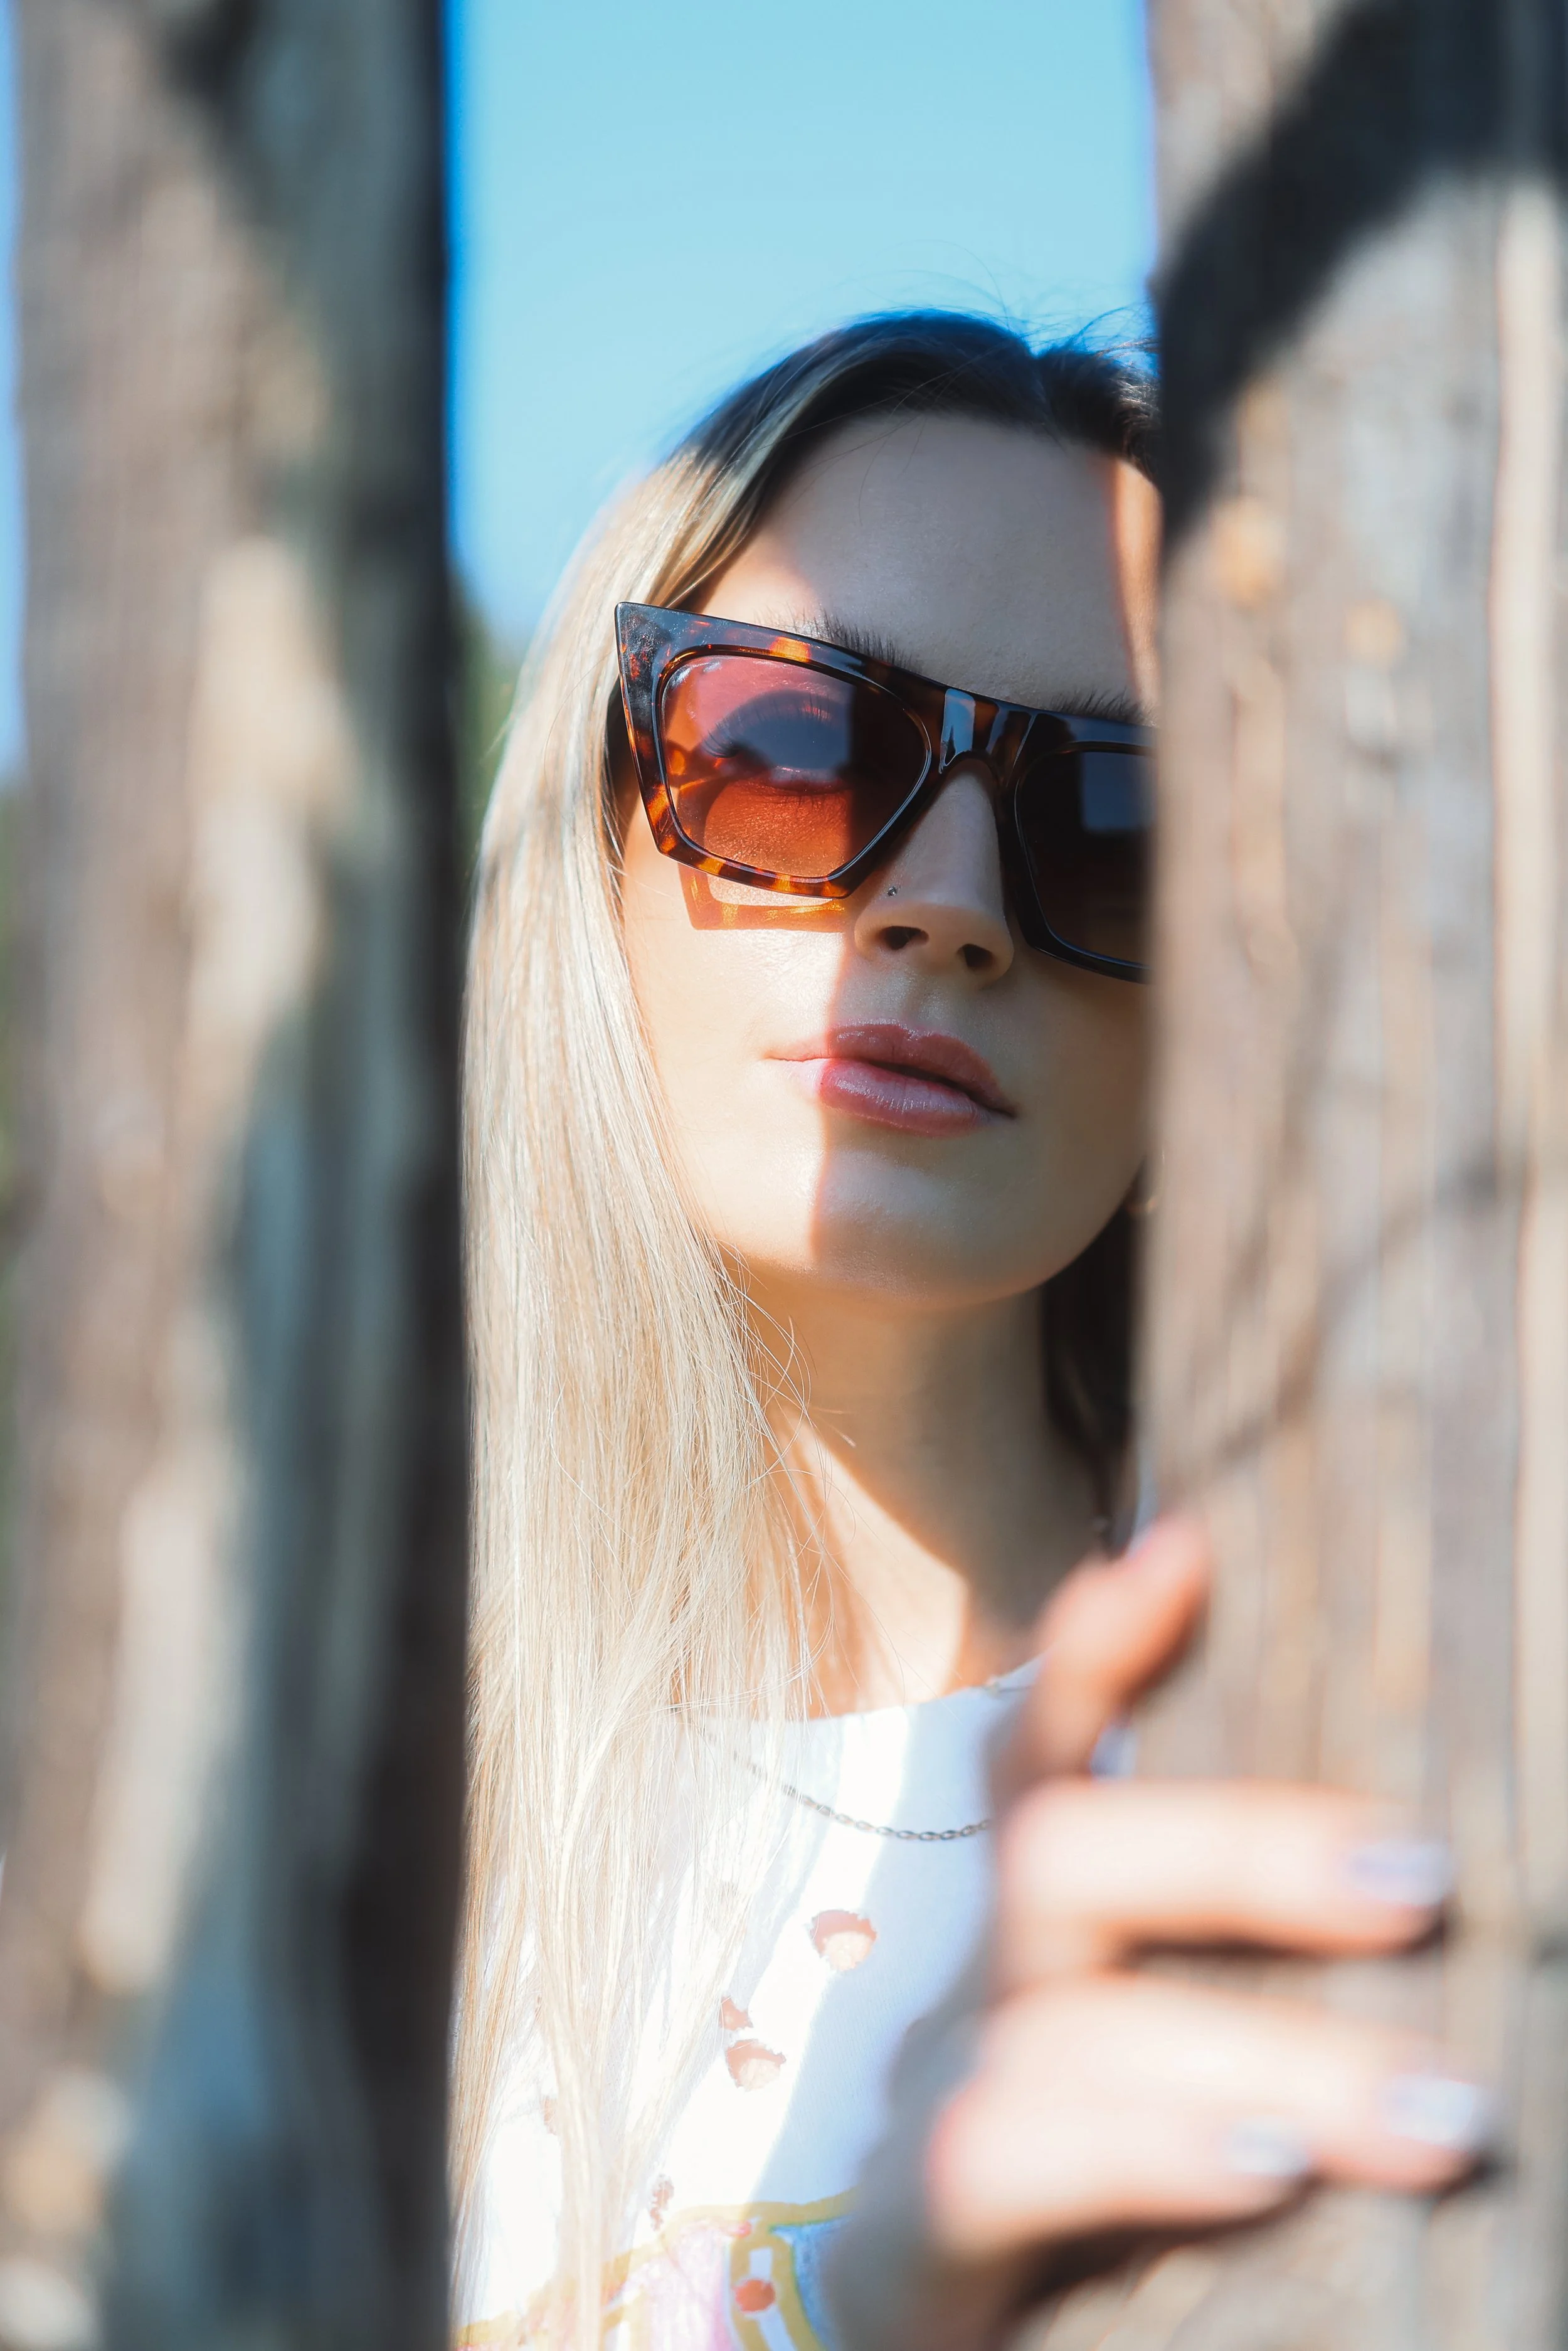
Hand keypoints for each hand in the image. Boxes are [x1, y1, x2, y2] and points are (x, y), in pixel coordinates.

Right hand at [828, 1519, 1491, 2350]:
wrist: (911, 2314)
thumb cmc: (1081, 2183)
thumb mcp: (1152, 2039)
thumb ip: (1220, 1949)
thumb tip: (1372, 1807)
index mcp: (1033, 1934)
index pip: (1043, 1752)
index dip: (1096, 1651)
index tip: (1186, 1551)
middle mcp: (975, 1989)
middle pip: (1057, 1854)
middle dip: (1233, 1849)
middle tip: (1421, 1871)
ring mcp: (934, 2104)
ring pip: (1061, 2024)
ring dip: (1252, 2049)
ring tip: (1436, 2111)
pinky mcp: (919, 2238)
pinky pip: (998, 2163)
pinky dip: (1129, 2150)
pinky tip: (1259, 2168)